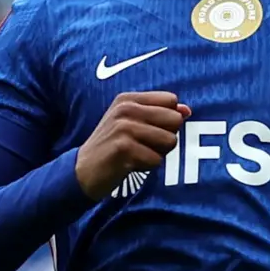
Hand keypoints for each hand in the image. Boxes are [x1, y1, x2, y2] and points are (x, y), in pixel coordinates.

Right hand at [75, 91, 190, 200]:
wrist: (82, 171)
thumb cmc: (112, 146)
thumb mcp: (131, 123)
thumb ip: (160, 114)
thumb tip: (187, 110)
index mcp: (128, 98)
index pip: (171, 100)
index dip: (168, 119)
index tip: (149, 130)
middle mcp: (126, 108)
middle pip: (175, 120)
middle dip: (166, 138)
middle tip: (144, 145)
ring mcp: (124, 127)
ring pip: (169, 141)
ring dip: (158, 153)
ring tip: (137, 154)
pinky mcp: (123, 148)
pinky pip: (157, 160)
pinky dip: (148, 167)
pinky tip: (130, 164)